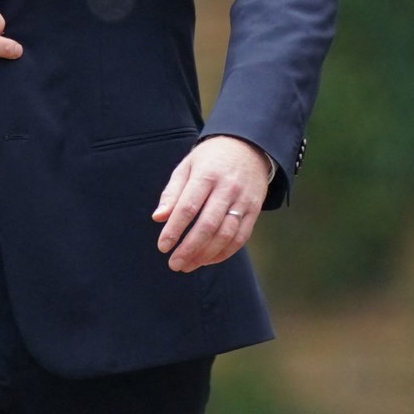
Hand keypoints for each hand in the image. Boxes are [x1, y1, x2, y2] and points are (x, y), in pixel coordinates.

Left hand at [152, 136, 268, 271]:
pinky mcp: (255, 211)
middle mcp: (227, 189)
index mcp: (206, 176)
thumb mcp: (186, 167)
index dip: (175, 229)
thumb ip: (172, 193)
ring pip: (226, 235)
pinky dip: (224, 253)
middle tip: (174, 264)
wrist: (249, 148)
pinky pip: (241, 237)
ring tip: (188, 265)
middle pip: (208, 225)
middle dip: (189, 248)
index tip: (162, 247)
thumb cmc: (209, 159)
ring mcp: (244, 201)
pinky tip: (208, 260)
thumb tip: (158, 218)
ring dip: (206, 255)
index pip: (188, 207)